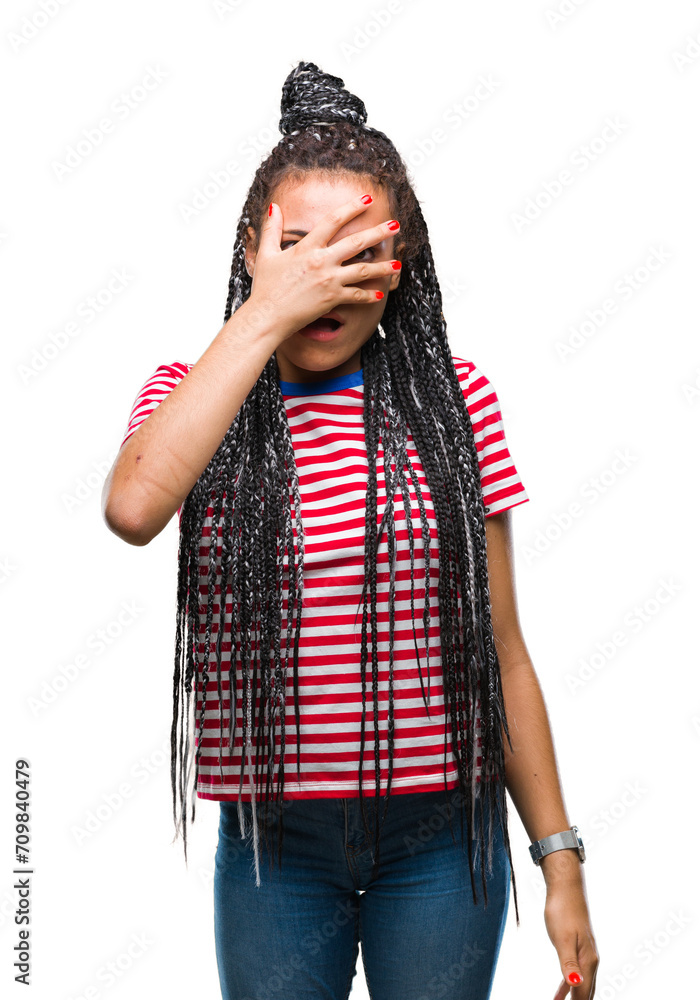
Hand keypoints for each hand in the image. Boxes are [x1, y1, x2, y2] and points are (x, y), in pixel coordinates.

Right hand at [246, 192, 400, 340]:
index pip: (333, 220)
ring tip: (397, 264)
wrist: (267, 317)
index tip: (367, 199)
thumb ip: (272, 229)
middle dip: (378, 232)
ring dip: (382, 267)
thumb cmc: (265, 287)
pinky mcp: (332, 299)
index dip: (351, 207)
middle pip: (356, 243)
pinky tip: (380, 294)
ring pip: (362, 270)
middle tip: (396, 226)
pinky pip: (356, 296)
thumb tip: (274, 207)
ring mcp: (329, 281)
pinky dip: (369, 296)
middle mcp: (322, 262)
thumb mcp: (266, 254)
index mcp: (307, 247)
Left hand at [544, 878, 599, 998]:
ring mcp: (584, 955)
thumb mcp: (563, 938)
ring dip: (574, 998)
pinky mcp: (577, 948)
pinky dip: (567, 987)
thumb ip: (569, 963)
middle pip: (586, 992)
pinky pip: (574, 974)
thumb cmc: (563, 912)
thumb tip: (574, 983)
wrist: (566, 889)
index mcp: (588, 961)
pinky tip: (559, 995)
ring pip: (582, 985)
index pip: (583, 993)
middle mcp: (590, 961)